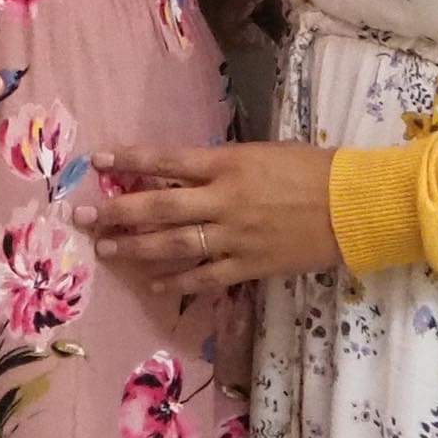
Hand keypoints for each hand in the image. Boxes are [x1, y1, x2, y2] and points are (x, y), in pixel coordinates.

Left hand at [82, 141, 343, 303]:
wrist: (354, 206)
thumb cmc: (313, 169)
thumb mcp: (262, 153)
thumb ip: (221, 166)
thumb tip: (182, 174)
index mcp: (229, 164)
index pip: (168, 161)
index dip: (131, 160)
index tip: (99, 159)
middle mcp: (225, 200)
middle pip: (159, 208)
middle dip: (117, 212)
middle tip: (83, 217)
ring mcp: (236, 236)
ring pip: (174, 245)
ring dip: (136, 249)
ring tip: (106, 250)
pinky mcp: (250, 265)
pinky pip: (204, 277)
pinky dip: (176, 281)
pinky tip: (153, 284)